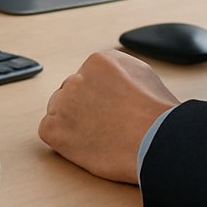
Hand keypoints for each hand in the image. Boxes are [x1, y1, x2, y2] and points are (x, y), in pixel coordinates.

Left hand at [37, 50, 178, 183]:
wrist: (158, 143)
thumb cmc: (158, 116)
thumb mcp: (143, 75)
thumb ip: (119, 71)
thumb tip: (108, 79)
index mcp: (98, 61)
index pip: (86, 78)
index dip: (98, 99)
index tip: (109, 111)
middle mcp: (77, 77)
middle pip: (69, 93)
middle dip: (82, 109)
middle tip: (103, 127)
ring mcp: (64, 102)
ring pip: (58, 110)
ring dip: (71, 123)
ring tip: (98, 137)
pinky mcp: (55, 128)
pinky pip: (48, 130)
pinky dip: (61, 140)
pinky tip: (84, 144)